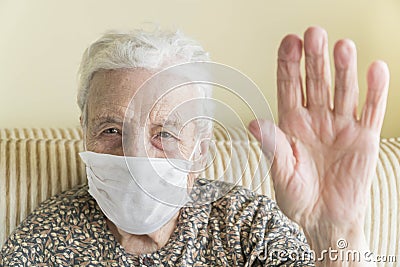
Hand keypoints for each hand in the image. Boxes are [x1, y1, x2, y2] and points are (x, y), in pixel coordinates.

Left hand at [249, 27, 388, 264]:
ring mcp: (341, 126)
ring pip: (344, 91)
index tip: (289, 42)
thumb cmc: (298, 197)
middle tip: (314, 34)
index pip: (289, 87)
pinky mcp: (364, 138)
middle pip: (316, 82)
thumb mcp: (280, 173)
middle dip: (315, 59)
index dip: (289, 65)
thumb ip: (273, 147)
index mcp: (291, 124)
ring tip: (342, 47)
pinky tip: (375, 70)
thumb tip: (255, 123)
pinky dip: (375, 92)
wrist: (324, 219)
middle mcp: (316, 119)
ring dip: (344, 69)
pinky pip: (371, 111)